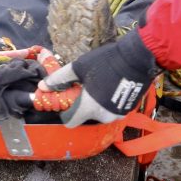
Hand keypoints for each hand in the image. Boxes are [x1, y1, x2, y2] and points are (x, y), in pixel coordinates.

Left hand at [41, 31, 158, 127]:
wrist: (137, 58)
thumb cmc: (105, 62)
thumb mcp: (79, 68)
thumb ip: (60, 79)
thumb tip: (43, 87)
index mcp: (89, 108)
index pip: (70, 122)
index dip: (66, 112)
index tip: (70, 100)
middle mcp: (103, 116)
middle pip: (86, 116)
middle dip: (84, 105)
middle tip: (87, 87)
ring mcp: (118, 114)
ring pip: (100, 113)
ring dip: (97, 103)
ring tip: (101, 85)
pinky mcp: (128, 109)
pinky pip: (112, 109)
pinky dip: (109, 102)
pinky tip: (112, 86)